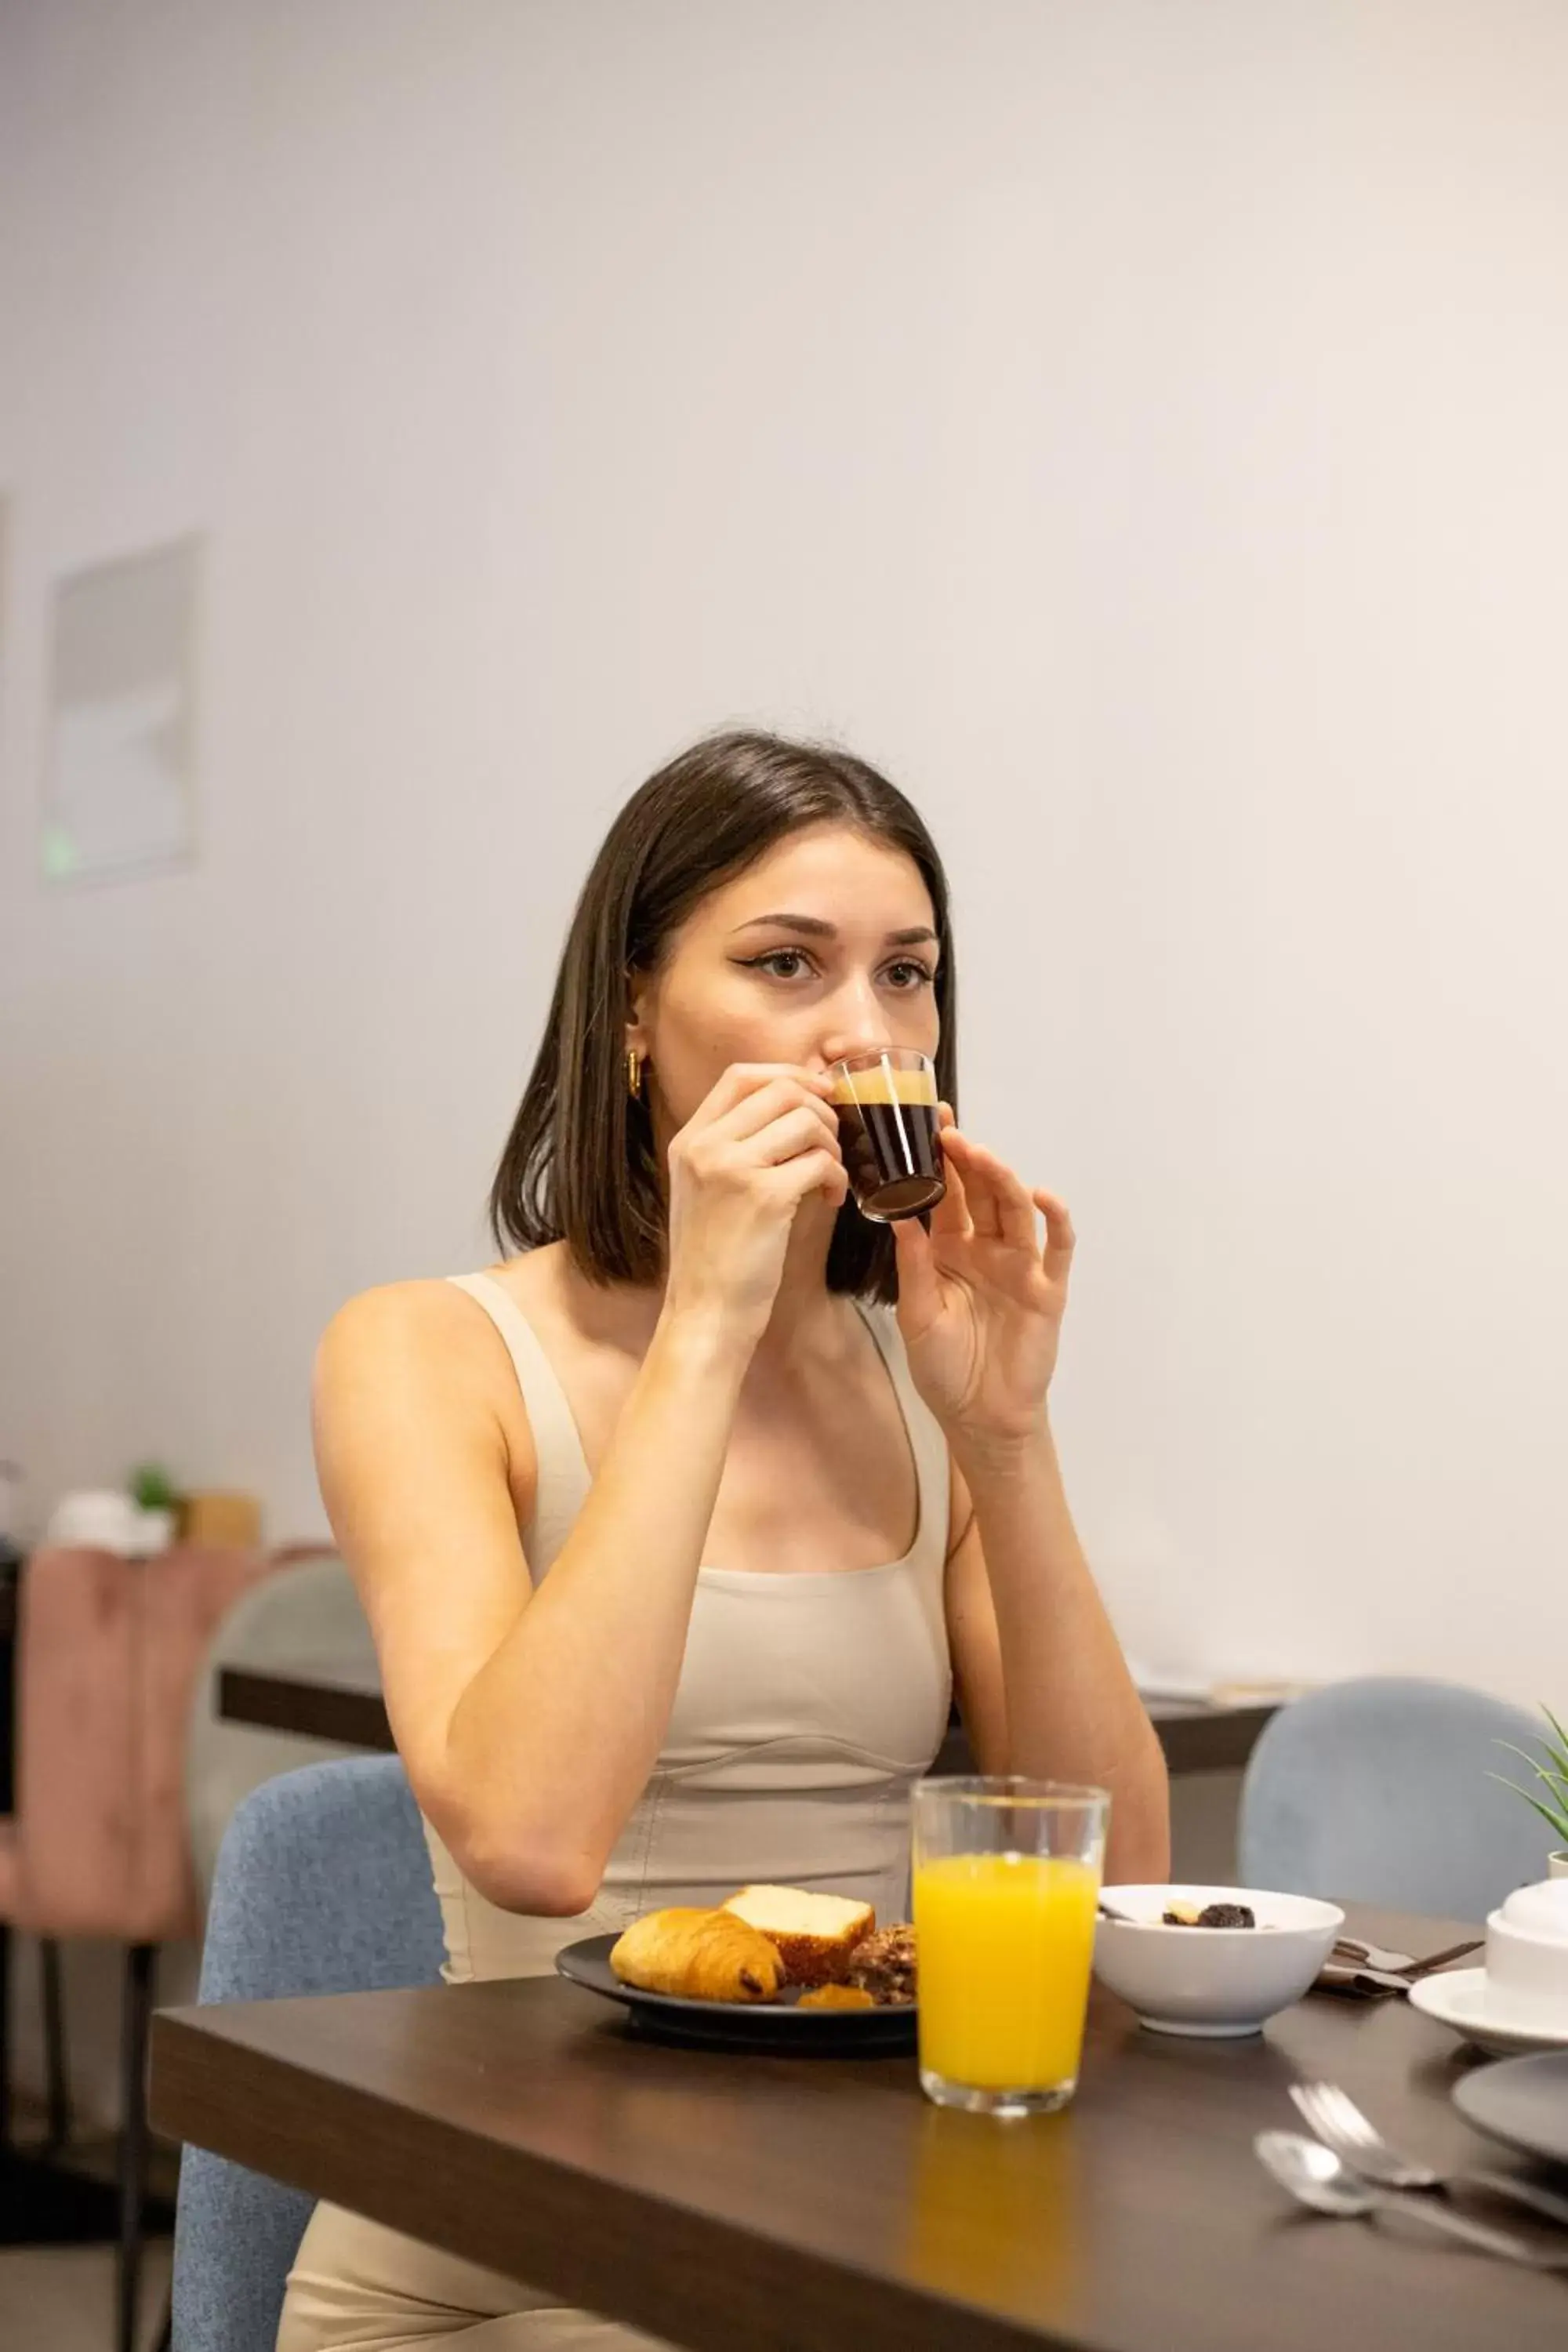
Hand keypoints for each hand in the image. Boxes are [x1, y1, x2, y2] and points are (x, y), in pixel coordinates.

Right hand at [663, 1065, 847, 1349]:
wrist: (704, 1314)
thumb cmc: (714, 1258)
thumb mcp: (705, 1189)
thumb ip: (732, 1148)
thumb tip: (790, 1109)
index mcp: (688, 1140)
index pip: (741, 1076)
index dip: (788, 1075)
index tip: (816, 1095)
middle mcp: (705, 1146)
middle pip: (781, 1090)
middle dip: (820, 1109)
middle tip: (832, 1142)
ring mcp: (732, 1168)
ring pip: (806, 1120)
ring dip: (832, 1143)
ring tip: (829, 1175)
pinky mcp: (764, 1197)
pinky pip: (820, 1161)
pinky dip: (837, 1176)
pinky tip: (831, 1198)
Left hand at [891, 1110, 1074, 1455]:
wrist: (980, 1417)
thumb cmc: (945, 1368)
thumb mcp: (916, 1314)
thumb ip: (912, 1265)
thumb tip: (897, 1215)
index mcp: (949, 1250)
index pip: (946, 1194)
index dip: (939, 1161)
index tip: (928, 1124)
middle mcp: (986, 1249)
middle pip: (981, 1193)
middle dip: (967, 1160)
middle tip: (949, 1131)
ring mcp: (1020, 1267)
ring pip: (1015, 1211)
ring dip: (1001, 1180)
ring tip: (981, 1155)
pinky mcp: (1047, 1290)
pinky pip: (1056, 1249)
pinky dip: (1056, 1221)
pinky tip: (1043, 1198)